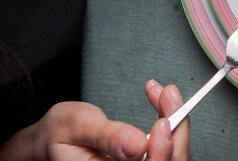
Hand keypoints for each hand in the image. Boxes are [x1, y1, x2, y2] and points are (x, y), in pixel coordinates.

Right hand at [0, 80, 189, 160]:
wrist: (52, 138)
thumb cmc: (60, 134)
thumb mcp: (76, 127)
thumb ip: (107, 137)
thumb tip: (137, 145)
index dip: (161, 152)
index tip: (162, 123)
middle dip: (176, 128)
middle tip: (169, 95)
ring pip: (173, 153)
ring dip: (175, 120)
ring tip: (165, 93)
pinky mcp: (145, 157)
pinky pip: (168, 145)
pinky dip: (171, 120)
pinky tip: (162, 100)